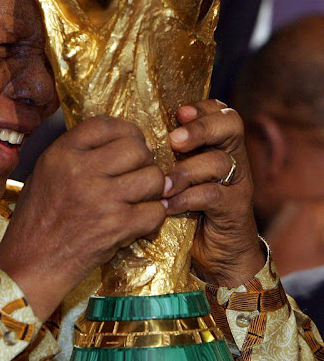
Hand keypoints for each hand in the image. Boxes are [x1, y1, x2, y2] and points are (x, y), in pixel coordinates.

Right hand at [0, 116, 167, 319]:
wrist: (32, 263)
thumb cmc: (36, 218)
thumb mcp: (43, 172)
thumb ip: (75, 153)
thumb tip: (116, 142)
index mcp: (61, 153)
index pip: (105, 125)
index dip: (125, 131)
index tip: (129, 142)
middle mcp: (82, 170)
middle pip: (137, 148)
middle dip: (143, 160)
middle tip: (137, 173)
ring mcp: (103, 198)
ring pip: (153, 177)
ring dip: (153, 187)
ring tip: (141, 196)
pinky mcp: (118, 226)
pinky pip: (156, 211)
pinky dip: (153, 216)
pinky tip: (140, 219)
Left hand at [164, 100, 264, 286]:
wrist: (215, 252)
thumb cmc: (185, 206)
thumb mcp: (173, 174)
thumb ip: (162, 154)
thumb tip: (124, 137)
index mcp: (216, 143)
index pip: (219, 110)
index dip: (202, 107)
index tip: (177, 113)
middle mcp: (231, 157)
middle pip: (231, 124)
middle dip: (201, 127)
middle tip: (175, 140)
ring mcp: (236, 182)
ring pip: (219, 161)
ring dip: (186, 170)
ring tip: (163, 183)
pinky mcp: (234, 208)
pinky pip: (213, 195)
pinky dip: (187, 198)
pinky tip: (167, 206)